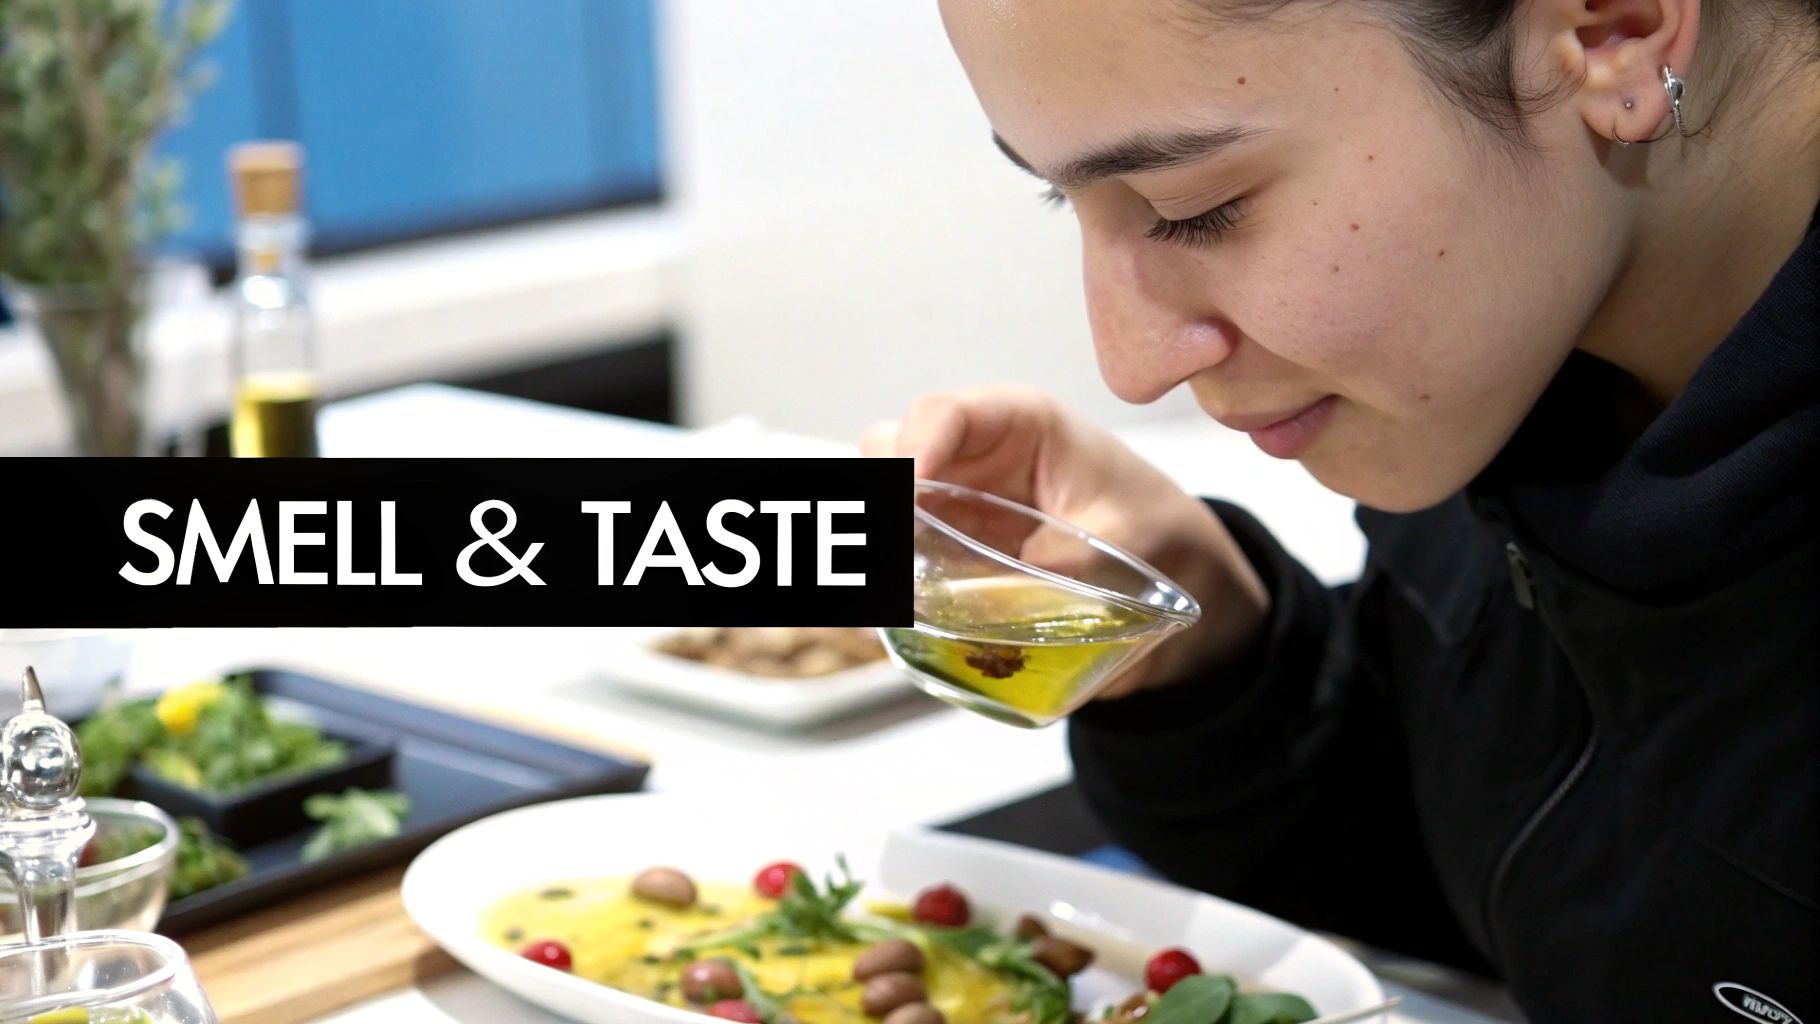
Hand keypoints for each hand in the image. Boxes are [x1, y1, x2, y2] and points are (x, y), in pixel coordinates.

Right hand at [861, 386, 1268, 698]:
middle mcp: (975, 457)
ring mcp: (956, 502)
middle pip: (891, 453)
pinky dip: (891, 582)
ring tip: (895, 584)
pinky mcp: (951, 548)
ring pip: (885, 506)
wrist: (1174, 571)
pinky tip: (902, 609)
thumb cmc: (1156, 530)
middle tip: (895, 548)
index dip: (915, 447)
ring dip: (881, 542)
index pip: (944, 414)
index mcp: (1022, 425)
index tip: (911, 492)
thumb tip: (1001, 601)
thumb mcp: (1125, 546)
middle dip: (882, 497)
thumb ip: (1064, 564)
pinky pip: (900, 557)